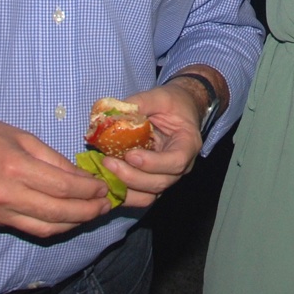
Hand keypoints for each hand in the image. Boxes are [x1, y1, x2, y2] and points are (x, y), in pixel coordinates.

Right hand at [0, 115, 108, 237]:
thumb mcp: (24, 137)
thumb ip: (54, 159)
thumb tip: (81, 176)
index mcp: (15, 168)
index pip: (63, 187)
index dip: (88, 190)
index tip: (104, 186)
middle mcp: (7, 195)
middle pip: (58, 212)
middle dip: (88, 211)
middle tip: (106, 204)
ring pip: (46, 228)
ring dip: (74, 223)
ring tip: (93, 213)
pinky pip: (31, 229)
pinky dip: (54, 226)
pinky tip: (69, 218)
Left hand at [99, 81, 205, 208]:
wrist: (181, 109)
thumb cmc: (173, 103)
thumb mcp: (159, 96)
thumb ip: (139, 104)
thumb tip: (109, 114)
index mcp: (188, 144)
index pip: (176, 162)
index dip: (152, 163)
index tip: (130, 154)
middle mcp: (181, 166)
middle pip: (160, 183)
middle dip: (131, 176)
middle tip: (107, 162)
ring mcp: (167, 176)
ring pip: (148, 196)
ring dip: (125, 188)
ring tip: (105, 172)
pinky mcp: (152, 181)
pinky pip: (139, 196)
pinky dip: (122, 193)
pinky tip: (106, 180)